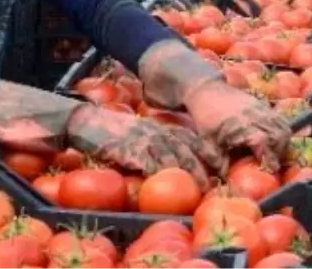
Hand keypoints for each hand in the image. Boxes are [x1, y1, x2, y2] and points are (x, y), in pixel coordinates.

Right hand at [66, 103, 225, 188]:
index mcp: (162, 127)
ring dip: (190, 173)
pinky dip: (163, 175)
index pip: (192, 137)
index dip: (209, 151)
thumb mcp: (140, 132)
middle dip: (204, 165)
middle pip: (188, 149)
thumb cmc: (113, 129)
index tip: (223, 163)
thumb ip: (155, 142)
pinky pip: (150, 164)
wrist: (88, 121)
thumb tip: (170, 161)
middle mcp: (158, 132)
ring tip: (202, 189)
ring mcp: (145, 141)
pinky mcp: (131, 150)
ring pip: (174, 157)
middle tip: (217, 182)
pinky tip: (172, 185)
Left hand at [184, 79, 292, 172]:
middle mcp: (257, 117)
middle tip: (273, 162)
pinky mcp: (263, 105)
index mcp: (244, 127)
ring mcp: (262, 109)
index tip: (271, 169)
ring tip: (276, 152)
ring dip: (283, 141)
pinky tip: (275, 139)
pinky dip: (282, 130)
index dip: (271, 158)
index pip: (265, 144)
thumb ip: (218, 161)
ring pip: (283, 126)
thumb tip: (226, 178)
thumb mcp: (208, 142)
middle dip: (280, 152)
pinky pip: (280, 118)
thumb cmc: (206, 118)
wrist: (207, 91)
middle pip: (280, 135)